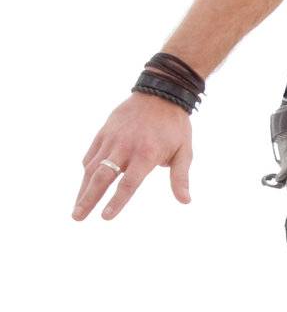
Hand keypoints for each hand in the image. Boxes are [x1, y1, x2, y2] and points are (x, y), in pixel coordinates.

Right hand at [72, 94, 193, 221]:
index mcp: (146, 154)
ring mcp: (112, 139)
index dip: (116, 201)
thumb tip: (185, 201)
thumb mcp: (184, 151)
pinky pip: (91, 155)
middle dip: (88, 199)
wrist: (160, 93)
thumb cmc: (174, 126)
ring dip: (82, 189)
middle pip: (102, 177)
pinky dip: (87, 170)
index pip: (128, 183)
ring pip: (92, 167)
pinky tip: (85, 184)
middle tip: (77, 218)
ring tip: (76, 208)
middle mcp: (125, 147)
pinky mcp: (104, 132)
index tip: (105, 217)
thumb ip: (180, 177)